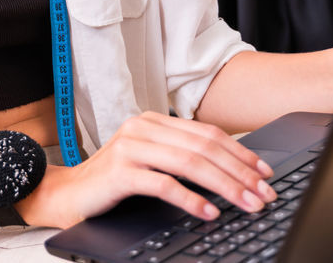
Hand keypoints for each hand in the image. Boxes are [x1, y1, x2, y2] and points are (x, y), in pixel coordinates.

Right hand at [22, 112, 275, 228]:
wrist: (67, 193)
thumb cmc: (112, 182)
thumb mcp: (150, 162)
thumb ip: (181, 158)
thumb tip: (231, 172)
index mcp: (154, 121)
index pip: (208, 133)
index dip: (241, 153)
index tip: (265, 174)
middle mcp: (143, 128)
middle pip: (204, 148)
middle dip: (240, 173)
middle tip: (264, 194)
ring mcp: (130, 147)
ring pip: (190, 163)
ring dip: (225, 186)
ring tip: (246, 204)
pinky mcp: (120, 171)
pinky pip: (164, 184)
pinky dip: (191, 199)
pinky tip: (209, 212)